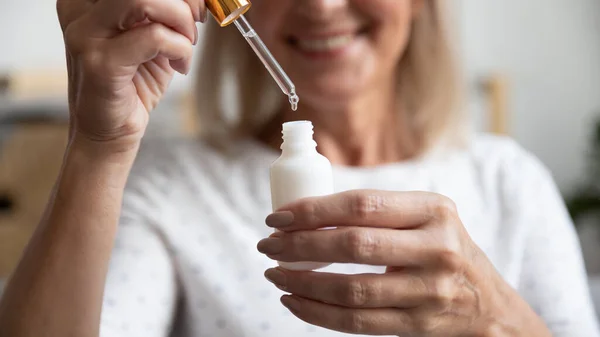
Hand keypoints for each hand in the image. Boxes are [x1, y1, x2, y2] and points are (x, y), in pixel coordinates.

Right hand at [57, 0, 204, 149]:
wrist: (110, 131)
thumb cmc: (134, 82)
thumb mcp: (153, 36)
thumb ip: (166, 12)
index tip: (196, 4)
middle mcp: (79, 8)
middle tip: (197, 20)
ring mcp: (85, 34)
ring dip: (180, 20)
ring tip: (186, 43)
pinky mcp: (100, 63)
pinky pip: (154, 37)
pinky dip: (180, 49)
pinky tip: (180, 65)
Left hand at [258, 190, 550, 335]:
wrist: (488, 305)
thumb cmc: (442, 249)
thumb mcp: (425, 218)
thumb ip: (377, 212)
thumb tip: (305, 213)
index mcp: (434, 210)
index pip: (363, 205)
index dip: (313, 210)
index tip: (278, 216)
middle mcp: (437, 248)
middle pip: (354, 245)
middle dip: (300, 245)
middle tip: (268, 244)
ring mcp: (430, 291)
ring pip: (352, 288)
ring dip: (302, 282)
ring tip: (274, 273)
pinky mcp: (419, 324)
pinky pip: (358, 322)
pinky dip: (318, 313)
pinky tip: (293, 300)